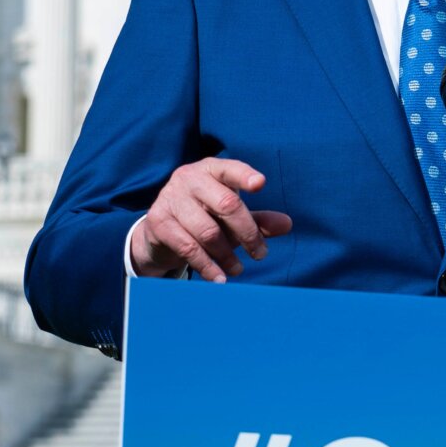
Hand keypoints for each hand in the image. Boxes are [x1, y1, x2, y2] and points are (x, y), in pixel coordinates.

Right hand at [130, 158, 291, 281]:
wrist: (161, 230)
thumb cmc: (206, 215)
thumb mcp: (232, 215)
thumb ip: (259, 219)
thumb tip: (287, 224)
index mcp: (211, 169)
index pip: (230, 169)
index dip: (244, 176)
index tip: (260, 184)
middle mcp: (189, 178)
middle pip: (227, 204)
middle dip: (248, 233)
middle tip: (261, 254)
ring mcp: (170, 199)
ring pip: (208, 231)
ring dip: (228, 255)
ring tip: (239, 270)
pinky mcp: (158, 222)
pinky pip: (188, 247)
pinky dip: (207, 266)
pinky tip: (219, 278)